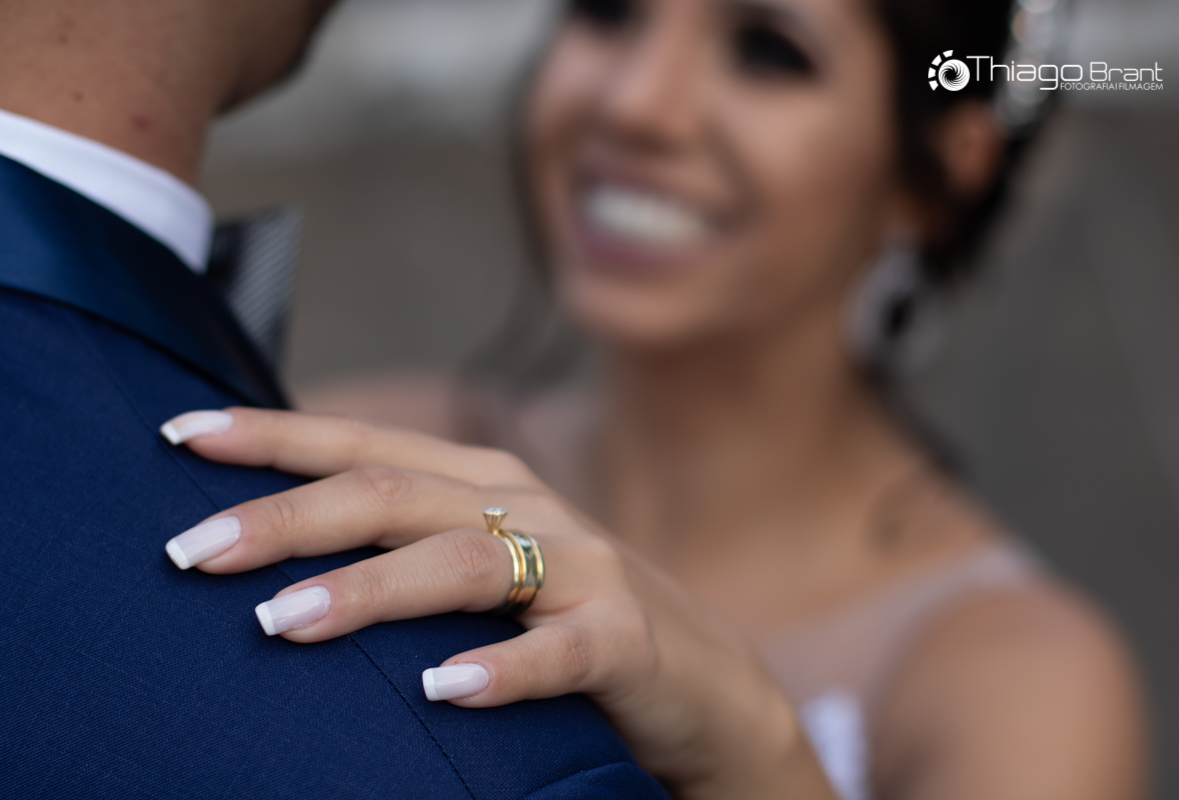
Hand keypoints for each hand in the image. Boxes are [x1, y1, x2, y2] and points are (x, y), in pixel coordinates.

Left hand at [159, 408, 833, 799]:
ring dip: (369, 590)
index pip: (360, 447)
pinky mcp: (627, 637)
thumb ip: (400, 546)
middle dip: (285, 519)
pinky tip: (443, 690)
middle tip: (191, 554)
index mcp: (477, 482)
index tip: (176, 435)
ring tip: (284, 624)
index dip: (270, 436)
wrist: (704, 681)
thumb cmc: (564, 618)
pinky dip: (502, 667)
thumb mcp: (480, 566)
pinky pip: (561, 650)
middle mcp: (522, 505)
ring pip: (461, 562)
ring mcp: (580, 566)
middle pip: (389, 495)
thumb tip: (271, 553)